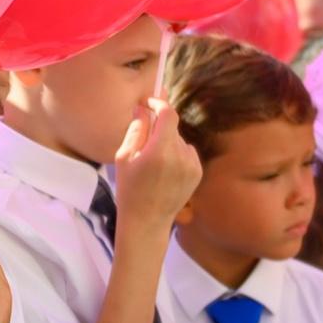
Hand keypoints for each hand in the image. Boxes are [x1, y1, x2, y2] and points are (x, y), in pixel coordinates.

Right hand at [111, 98, 201, 234]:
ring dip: (168, 143)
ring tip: (154, 164)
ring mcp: (192, 165)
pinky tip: (166, 171)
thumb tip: (142, 108)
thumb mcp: (124, 157)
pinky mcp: (198, 172)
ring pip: (180, 140)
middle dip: (159, 129)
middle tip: (144, 144)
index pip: (168, 114)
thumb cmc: (130, 189)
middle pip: (172, 128)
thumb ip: (136, 129)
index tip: (149, 102)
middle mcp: (180, 156)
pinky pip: (187, 152)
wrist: (147, 220)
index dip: (159, 103)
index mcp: (160, 151)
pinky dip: (177, 154)